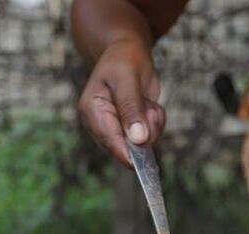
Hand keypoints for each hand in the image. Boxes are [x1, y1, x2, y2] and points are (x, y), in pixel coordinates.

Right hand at [78, 38, 165, 166]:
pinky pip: (151, 136)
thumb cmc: (124, 59)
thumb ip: (132, 109)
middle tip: (149, 108)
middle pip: (125, 146)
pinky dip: (156, 122)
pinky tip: (149, 105)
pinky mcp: (131, 129)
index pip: (108, 139)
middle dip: (145, 131)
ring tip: (147, 102)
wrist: (129, 52)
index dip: (124, 154)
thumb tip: (138, 140)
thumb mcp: (128, 79)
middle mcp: (101, 124)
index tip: (139, 165)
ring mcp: (116, 128)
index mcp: (92, 110)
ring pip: (142, 143)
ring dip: (152, 124)